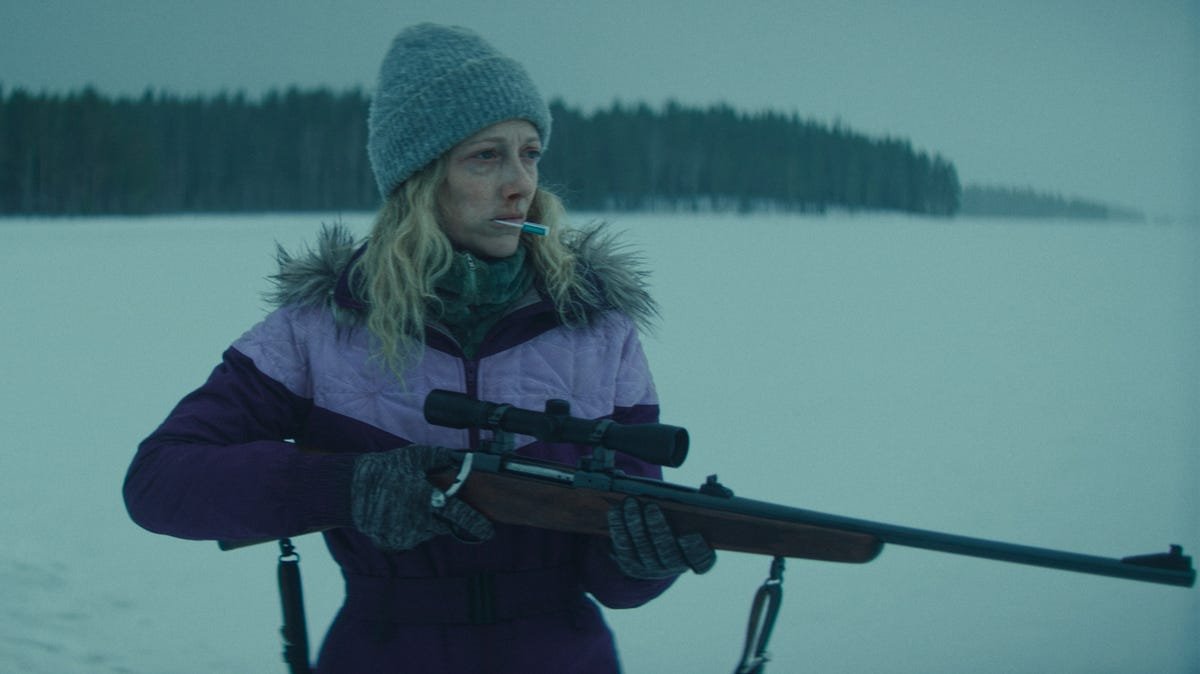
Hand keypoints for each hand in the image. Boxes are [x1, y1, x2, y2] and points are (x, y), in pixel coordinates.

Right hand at [351, 445, 493, 550]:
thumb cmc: (385, 470)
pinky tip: (398, 515)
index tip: (488, 532)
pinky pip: (410, 539)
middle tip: (431, 503)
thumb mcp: (414, 456)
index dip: (477, 525)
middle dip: (444, 517)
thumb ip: (440, 458)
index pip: (461, 516)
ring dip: (425, 522)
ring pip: (427, 532)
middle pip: (444, 526)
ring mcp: (405, 535)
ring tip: (408, 505)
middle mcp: (419, 521)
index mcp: (427, 500)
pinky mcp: (393, 543)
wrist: (350, 489)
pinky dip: (409, 529)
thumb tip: (460, 459)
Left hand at [607, 498, 715, 578]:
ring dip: (635, 524)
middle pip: (667, 552)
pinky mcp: (631, 565)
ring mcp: (652, 569)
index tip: (689, 535)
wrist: (654, 547)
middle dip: (658, 529)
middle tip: (651, 507)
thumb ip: (697, 507)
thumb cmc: (679, 524)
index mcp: (696, 558)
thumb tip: (705, 486)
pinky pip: (624, 547)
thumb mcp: (691, 518)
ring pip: (643, 548)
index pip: (702, 561)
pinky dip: (619, 528)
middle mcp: (675, 567)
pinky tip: (617, 511)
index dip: (695, 549)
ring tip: (631, 503)